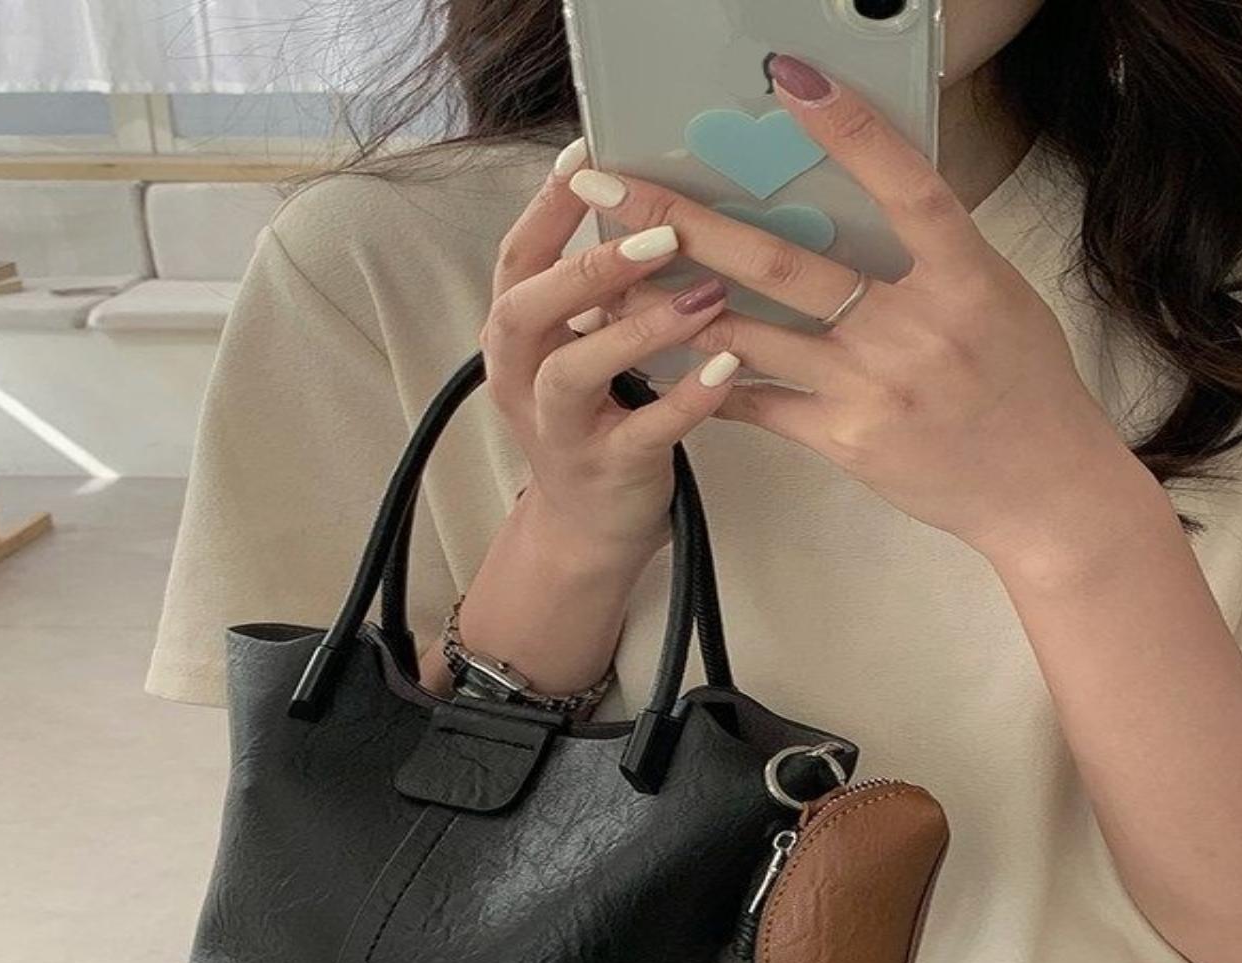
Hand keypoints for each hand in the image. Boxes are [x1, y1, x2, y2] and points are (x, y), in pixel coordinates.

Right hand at [481, 142, 739, 570]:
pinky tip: (729, 366)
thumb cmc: (596, 420)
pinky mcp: (608, 471)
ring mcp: (561, 431)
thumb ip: (593, 294)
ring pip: (576, 371)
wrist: (589, 529)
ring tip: (704, 294)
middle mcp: (520, 380)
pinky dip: (687, 398)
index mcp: (513, 339)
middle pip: (528, 310)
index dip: (546, 206)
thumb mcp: (576, 350)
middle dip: (589, 266)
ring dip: (638, 328)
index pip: (517, 259)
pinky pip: (646, 431)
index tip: (588, 154)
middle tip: (661, 233)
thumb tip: (650, 203)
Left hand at [565, 54, 1164, 564]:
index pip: (905, 189)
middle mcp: (913, 329)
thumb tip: (870, 197)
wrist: (1040, 492)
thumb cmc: (1025, 388)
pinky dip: (710, 379)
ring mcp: (873, 389)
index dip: (850, 133)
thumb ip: (934, 252)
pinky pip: (761, 404)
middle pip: (784, 264)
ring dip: (672, 306)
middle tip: (615, 189)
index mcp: (963, 280)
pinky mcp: (846, 442)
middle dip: (689, 223)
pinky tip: (661, 360)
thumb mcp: (998, 298)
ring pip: (752, 336)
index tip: (789, 80)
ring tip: (607, 282)